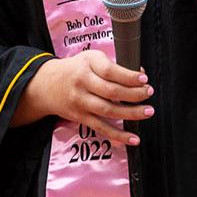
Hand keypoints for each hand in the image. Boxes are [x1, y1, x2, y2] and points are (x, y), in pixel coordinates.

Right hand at [13, 50, 153, 147]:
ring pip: (109, 111)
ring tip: (148, 111)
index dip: (128, 76)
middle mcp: (83, 83)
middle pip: (111, 91)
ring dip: (131, 113)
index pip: (109, 71)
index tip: (143, 78)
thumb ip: (111, 65)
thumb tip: (138, 75)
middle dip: (134, 94)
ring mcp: (81, 102)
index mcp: (87, 64)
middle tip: (148, 93)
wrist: (47, 85)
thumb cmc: (75, 69)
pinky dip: (119, 135)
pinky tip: (133, 138)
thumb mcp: (90, 58)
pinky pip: (102, 128)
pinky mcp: (81, 117)